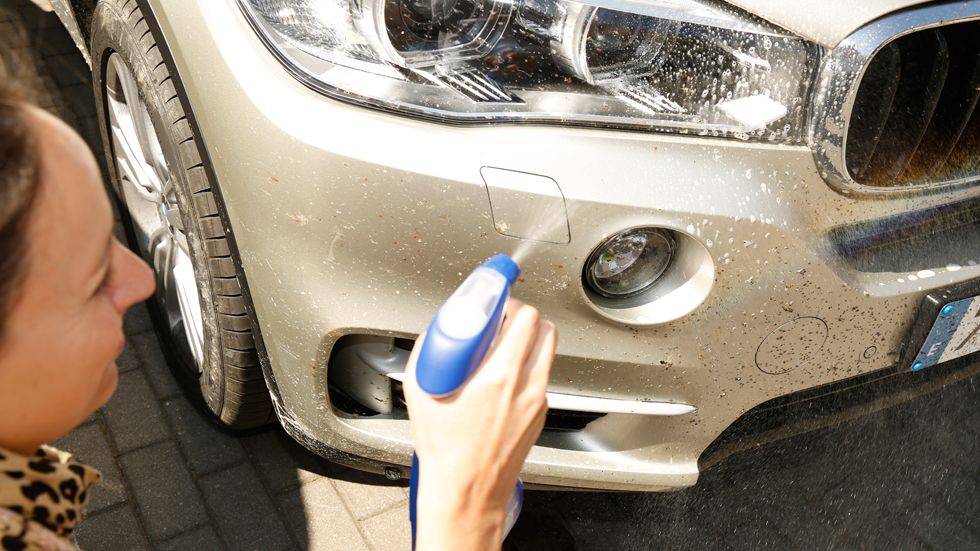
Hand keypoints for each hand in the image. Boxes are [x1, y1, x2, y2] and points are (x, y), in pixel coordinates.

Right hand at [403, 299, 556, 550]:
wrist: (466, 492)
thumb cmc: (447, 453)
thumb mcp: (422, 393)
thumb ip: (429, 353)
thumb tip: (435, 334)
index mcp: (499, 377)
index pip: (525, 319)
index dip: (511, 303)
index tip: (497, 302)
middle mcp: (526, 387)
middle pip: (545, 330)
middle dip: (523, 318)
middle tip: (500, 321)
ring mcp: (538, 402)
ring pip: (546, 353)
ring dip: (527, 342)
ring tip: (500, 348)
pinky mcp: (540, 416)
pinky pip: (540, 377)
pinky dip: (526, 368)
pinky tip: (502, 379)